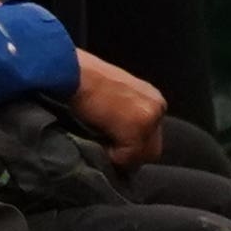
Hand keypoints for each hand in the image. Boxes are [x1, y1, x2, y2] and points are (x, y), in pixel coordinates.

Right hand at [68, 52, 168, 166]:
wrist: (73, 72)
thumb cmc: (86, 81)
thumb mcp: (116, 96)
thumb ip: (126, 114)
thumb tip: (122, 140)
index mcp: (153, 99)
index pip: (152, 137)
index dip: (132, 147)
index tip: (113, 144)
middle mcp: (157, 107)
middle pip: (152, 150)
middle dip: (130, 155)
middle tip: (108, 151)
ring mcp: (149, 119)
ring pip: (141, 156)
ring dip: (120, 156)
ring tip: (101, 144)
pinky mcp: (136, 129)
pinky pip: (126, 158)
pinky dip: (111, 156)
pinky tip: (97, 139)